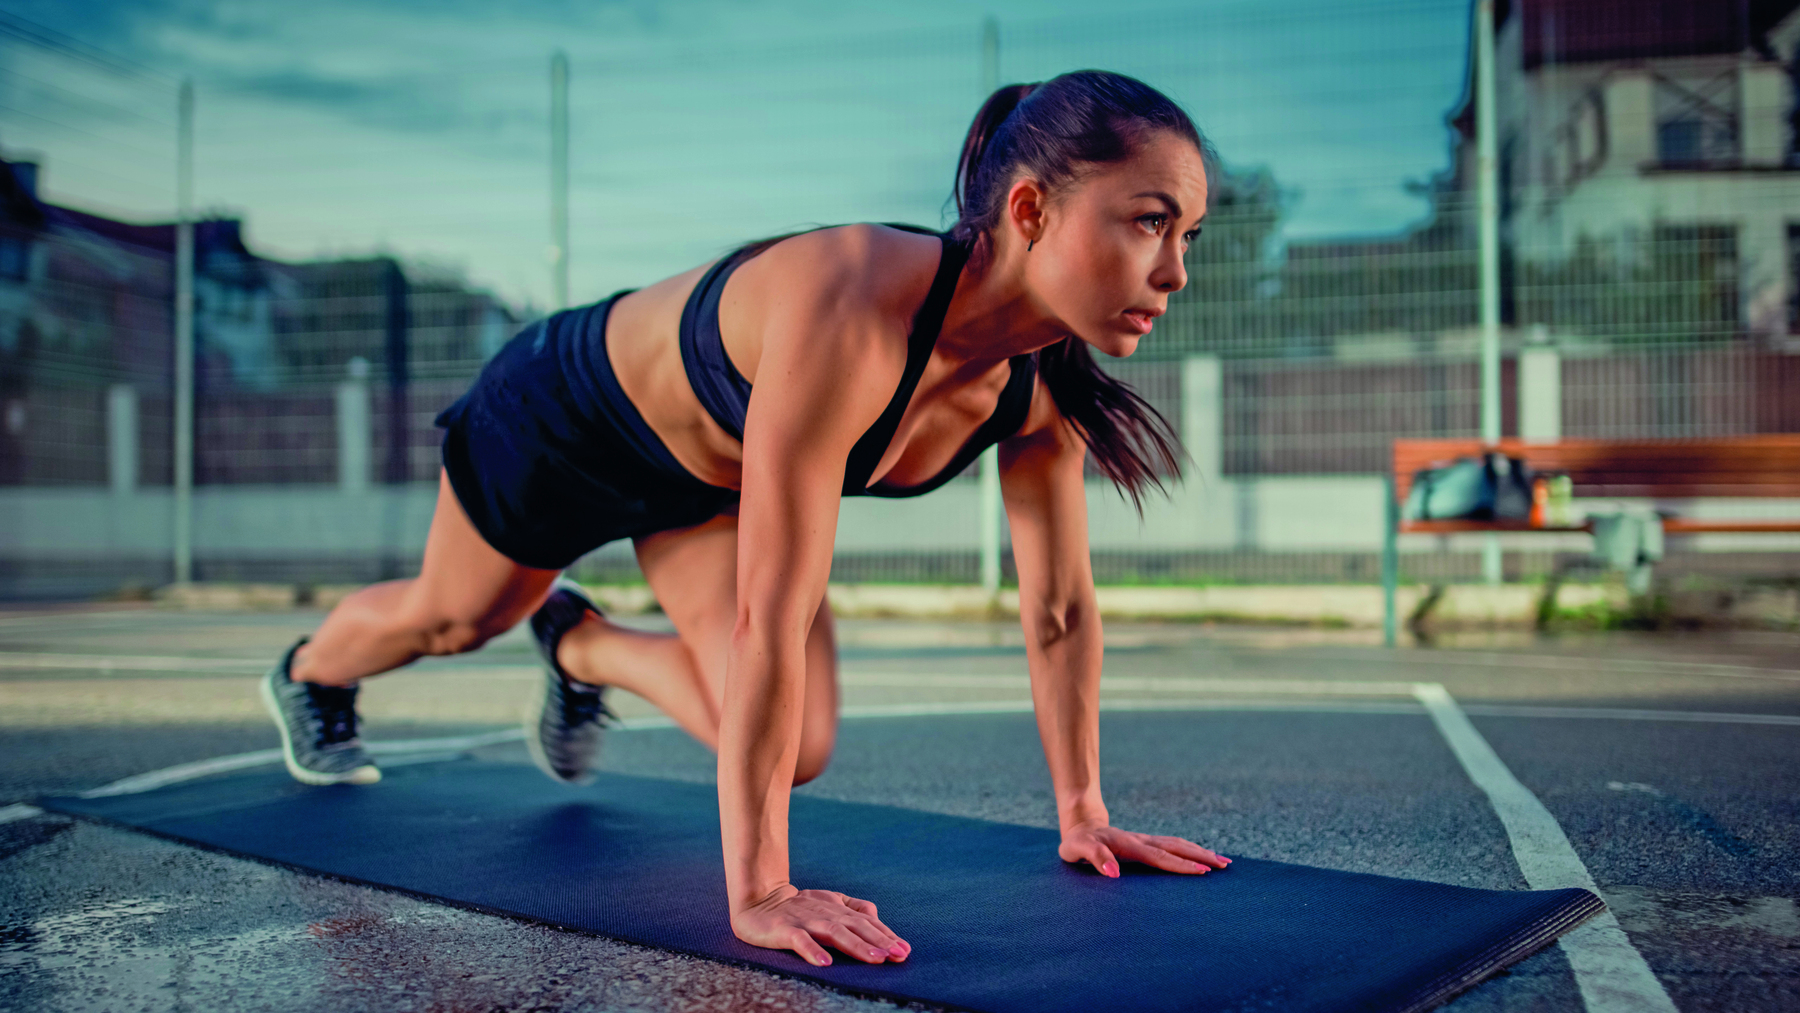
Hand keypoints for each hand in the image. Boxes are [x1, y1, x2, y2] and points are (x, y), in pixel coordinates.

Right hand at [731, 884, 910, 966]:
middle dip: (879, 941)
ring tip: (875, 958)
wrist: (758, 900)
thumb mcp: (829, 903)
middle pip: (856, 926)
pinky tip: (825, 963)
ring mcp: (804, 921)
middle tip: (898, 955)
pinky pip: (799, 940)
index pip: (866, 922)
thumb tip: (876, 918)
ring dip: (856, 945)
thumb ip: (853, 908)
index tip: (904, 950)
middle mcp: (825, 913)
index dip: (886, 935)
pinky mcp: (783, 930)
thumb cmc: (798, 906)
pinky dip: (812, 951)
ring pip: (834, 932)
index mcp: (837, 908)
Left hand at [1059, 818, 1231, 877]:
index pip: (1161, 857)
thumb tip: (1114, 873)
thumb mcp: (1079, 850)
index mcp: (1130, 845)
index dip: (1181, 865)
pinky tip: (1201, 856)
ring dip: (1200, 852)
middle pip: (1177, 847)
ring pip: (1178, 845)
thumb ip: (1095, 859)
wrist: (1080, 827)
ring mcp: (1146, 841)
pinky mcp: (1146, 843)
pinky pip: (1173, 846)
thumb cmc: (1077, 843)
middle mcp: (1143, 841)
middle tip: (1225, 865)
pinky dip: (1190, 850)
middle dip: (1201, 856)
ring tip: (1223, 861)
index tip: (1203, 871)